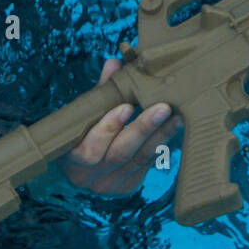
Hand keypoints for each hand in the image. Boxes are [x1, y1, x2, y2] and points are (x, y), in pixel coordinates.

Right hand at [55, 58, 183, 195]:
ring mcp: (110, 184)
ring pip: (139, 159)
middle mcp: (90, 176)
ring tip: (176, 116)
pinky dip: (161, 144)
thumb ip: (100, 91)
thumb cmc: (81, 133)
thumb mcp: (85, 114)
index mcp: (72, 157)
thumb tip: (115, 63)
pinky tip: (173, 127)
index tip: (127, 106)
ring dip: (160, 135)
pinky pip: (148, 164)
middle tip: (163, 107)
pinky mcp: (128, 185)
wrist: (81, 168)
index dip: (109, 127)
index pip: (90, 147)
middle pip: (119, 153)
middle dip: (143, 129)